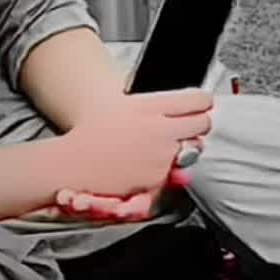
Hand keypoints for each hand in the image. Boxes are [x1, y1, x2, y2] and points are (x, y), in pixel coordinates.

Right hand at [60, 89, 212, 199]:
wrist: (75, 164)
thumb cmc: (93, 132)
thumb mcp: (124, 105)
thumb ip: (155, 106)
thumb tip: (182, 105)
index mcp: (150, 106)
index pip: (197, 99)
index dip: (204, 101)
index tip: (204, 103)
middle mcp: (160, 130)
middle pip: (204, 123)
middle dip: (200, 122)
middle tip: (192, 124)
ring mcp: (162, 156)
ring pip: (195, 148)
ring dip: (188, 146)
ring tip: (169, 145)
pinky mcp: (159, 179)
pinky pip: (179, 170)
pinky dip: (174, 168)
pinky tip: (157, 162)